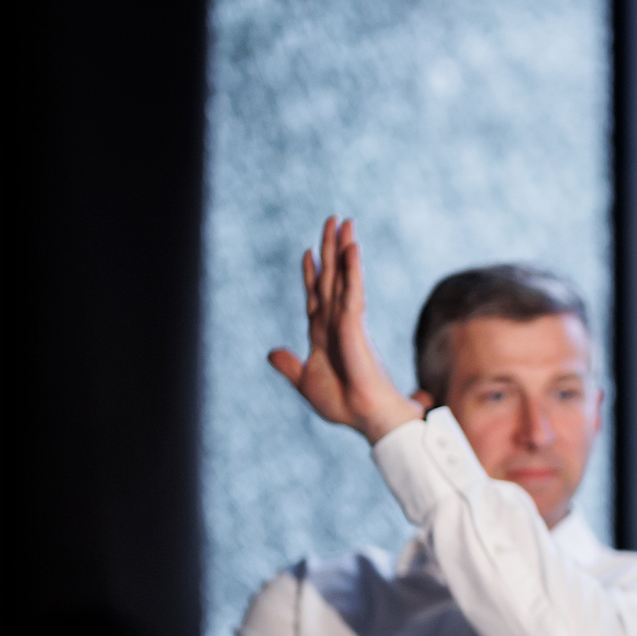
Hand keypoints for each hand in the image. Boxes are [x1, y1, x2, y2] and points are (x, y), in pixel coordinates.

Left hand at [267, 216, 422, 443]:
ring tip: (345, 223)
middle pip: (331, 277)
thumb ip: (290, 367)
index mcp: (324, 335)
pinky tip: (351, 249)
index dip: (312, 274)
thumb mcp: (307, 383)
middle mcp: (336, 322)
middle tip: (334, 219)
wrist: (364, 416)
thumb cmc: (344, 405)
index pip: (316, 296)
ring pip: (342, 277)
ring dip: (342, 249)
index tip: (309, 252)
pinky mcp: (354, 325)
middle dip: (331, 249)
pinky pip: (351, 291)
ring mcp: (347, 321)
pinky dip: (350, 270)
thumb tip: (272, 352)